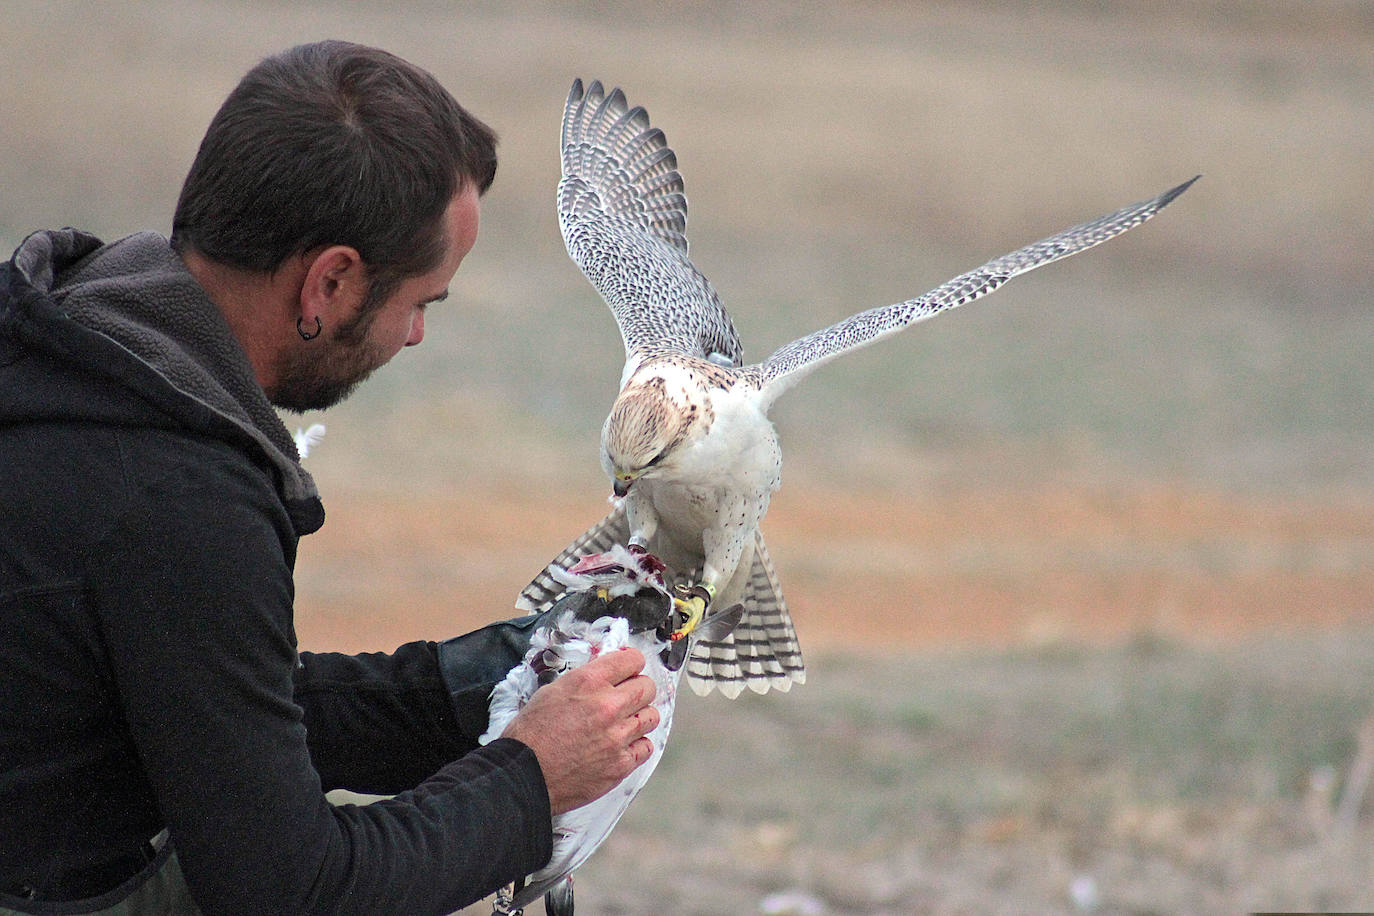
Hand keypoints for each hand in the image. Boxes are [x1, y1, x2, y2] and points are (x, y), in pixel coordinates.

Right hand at [501, 647, 659, 814]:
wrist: (524, 774)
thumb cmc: (531, 735)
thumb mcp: (552, 691)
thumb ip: (585, 680)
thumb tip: (606, 674)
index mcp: (589, 682)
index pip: (632, 660)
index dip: (631, 663)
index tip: (629, 669)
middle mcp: (607, 706)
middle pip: (648, 687)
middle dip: (638, 689)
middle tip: (627, 697)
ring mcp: (617, 736)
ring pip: (652, 716)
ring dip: (640, 717)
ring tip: (624, 723)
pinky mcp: (621, 763)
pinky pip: (646, 746)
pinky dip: (637, 745)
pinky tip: (621, 745)